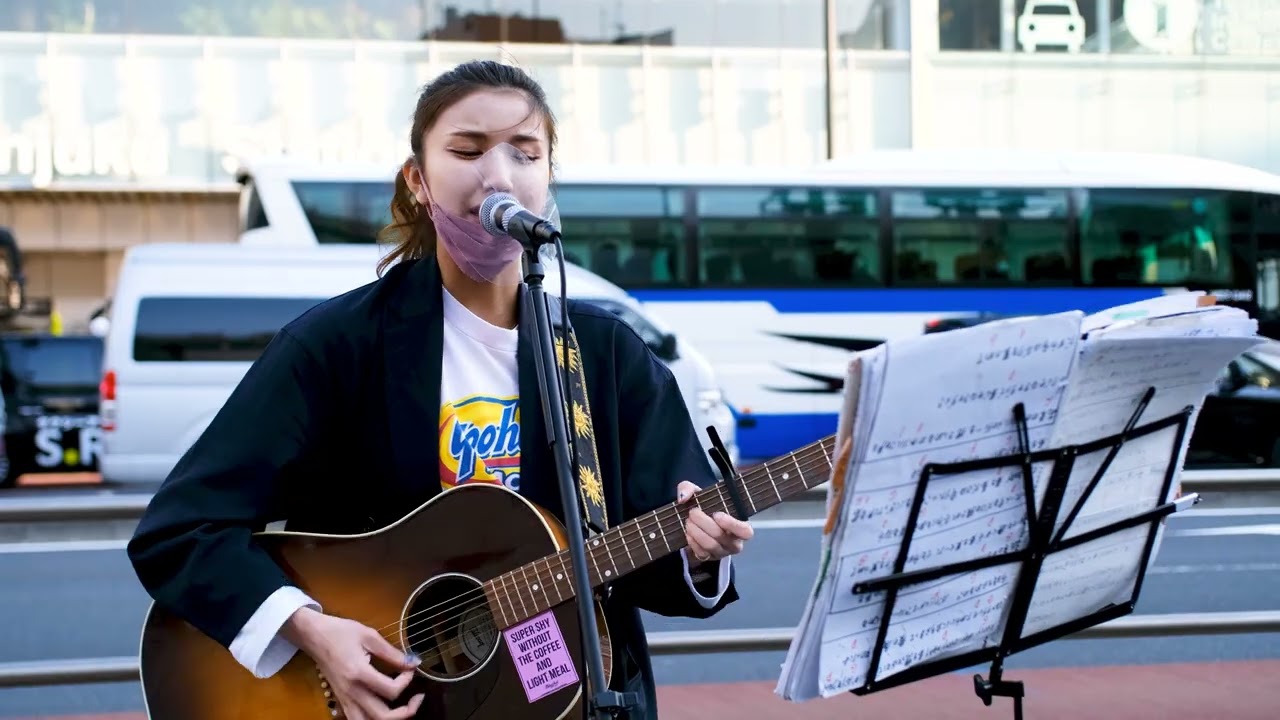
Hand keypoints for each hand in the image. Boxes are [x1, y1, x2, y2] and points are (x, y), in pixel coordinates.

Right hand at [283, 607, 423, 719]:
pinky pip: (358, 719)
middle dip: (406, 711)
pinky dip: (373, 719)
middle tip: (418, 698)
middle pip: (382, 717)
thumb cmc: (340, 632)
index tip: (410, 667)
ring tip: (404, 709)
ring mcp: (344, 699)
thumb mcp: (370, 636)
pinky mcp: (341, 700)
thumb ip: (393, 653)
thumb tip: (413, 663)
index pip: (391, 691)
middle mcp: (351, 692)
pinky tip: (384, 708)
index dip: (407, 680)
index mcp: (359, 674)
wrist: (314, 635)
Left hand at [676, 480, 753, 567]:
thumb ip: (689, 488)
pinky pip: (701, 553)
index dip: (732, 524)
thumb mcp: (697, 493)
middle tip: (693, 512)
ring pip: (710, 545)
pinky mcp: (709, 558)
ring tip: (688, 522)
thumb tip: (683, 498)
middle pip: (721, 536)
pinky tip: (688, 532)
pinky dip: (693, 542)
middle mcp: (734, 542)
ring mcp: (722, 552)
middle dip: (704, 523)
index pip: (745, 532)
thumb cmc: (705, 506)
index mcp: (740, 526)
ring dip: (696, 532)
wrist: (696, 521)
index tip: (716, 514)